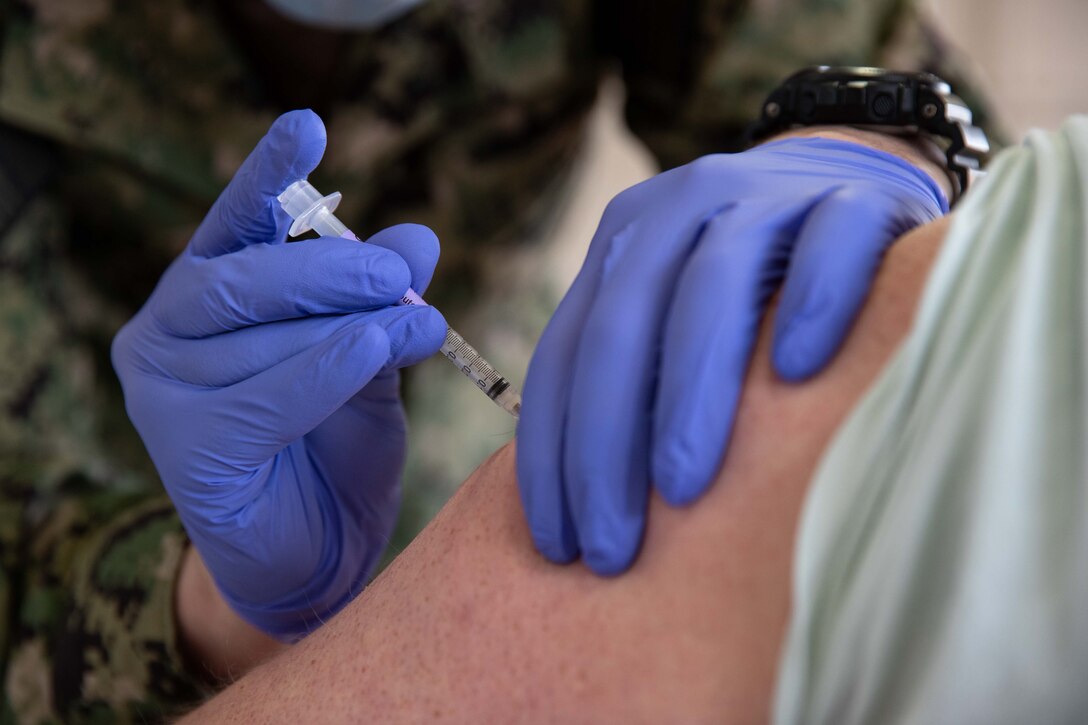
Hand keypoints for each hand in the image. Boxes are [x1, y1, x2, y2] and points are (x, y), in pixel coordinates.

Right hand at [111, 110, 445, 639]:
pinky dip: (324, 372)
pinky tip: (372, 353)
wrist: (316, 555)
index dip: (269, 176)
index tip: (308, 126)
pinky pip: (264, 398)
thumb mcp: (369, 360)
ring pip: (259, 337)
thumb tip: (418, 236)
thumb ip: (382, 304)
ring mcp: (163, 393)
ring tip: (416, 321)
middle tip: (397, 271)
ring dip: (346, 326)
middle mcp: (165, 333)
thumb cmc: (336, 446)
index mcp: (206, 296)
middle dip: (329, 269)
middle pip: (241, 277)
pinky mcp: (185, 450)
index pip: (235, 226)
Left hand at [517, 134, 947, 573]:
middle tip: (613, 546)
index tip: (560, 543)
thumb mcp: (677, 309)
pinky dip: (810, 302)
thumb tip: (585, 497)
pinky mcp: (854, 198)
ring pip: (711, 288)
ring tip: (681, 490)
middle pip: (622, 327)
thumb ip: (633, 372)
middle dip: (604, 444)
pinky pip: (829, 244)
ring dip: (689, 392)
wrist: (857, 173)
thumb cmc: (759, 279)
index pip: (565, 352)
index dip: (551, 450)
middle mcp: (681, 206)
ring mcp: (767, 195)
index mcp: (624, 241)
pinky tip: (795, 370)